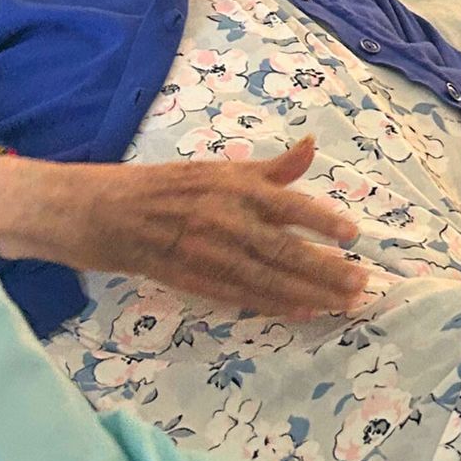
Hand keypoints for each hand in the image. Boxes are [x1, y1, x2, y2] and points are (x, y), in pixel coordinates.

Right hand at [0, 137, 369, 320]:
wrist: (98, 210)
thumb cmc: (163, 187)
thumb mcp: (216, 168)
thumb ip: (268, 168)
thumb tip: (311, 147)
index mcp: (231, 184)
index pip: (287, 203)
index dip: (322, 219)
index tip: (354, 235)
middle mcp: (222, 216)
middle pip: (283, 246)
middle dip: (326, 267)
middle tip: (362, 282)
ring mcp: (204, 250)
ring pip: (266, 275)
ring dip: (307, 291)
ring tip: (342, 302)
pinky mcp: (188, 278)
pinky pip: (237, 294)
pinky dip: (271, 304)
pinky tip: (301, 313)